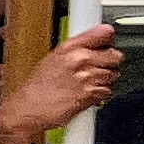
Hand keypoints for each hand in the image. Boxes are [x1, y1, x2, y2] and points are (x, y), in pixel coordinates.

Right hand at [0, 25, 123, 143]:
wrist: (28, 109)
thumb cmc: (36, 88)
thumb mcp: (52, 59)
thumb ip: (75, 48)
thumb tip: (96, 40)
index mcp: (69, 47)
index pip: (104, 33)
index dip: (108, 40)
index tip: (107, 44)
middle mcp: (79, 59)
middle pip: (115, 56)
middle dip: (110, 63)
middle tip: (99, 68)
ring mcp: (87, 77)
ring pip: (113, 74)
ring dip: (105, 80)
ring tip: (88, 83)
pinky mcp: (91, 94)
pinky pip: (107, 91)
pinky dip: (100, 94)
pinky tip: (86, 93)